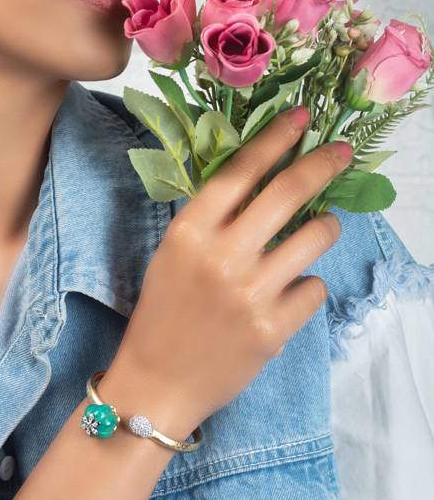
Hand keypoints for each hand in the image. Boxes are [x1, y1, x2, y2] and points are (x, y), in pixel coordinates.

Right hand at [110, 106, 349, 436]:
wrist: (158, 381)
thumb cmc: (164, 309)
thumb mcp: (175, 250)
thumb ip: (213, 216)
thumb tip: (263, 176)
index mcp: (190, 231)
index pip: (241, 171)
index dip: (274, 140)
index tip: (300, 118)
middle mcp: (222, 256)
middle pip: (286, 193)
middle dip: (320, 164)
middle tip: (341, 151)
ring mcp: (250, 293)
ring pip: (314, 238)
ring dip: (326, 227)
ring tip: (322, 228)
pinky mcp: (273, 328)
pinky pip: (314, 288)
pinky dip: (307, 284)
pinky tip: (288, 290)